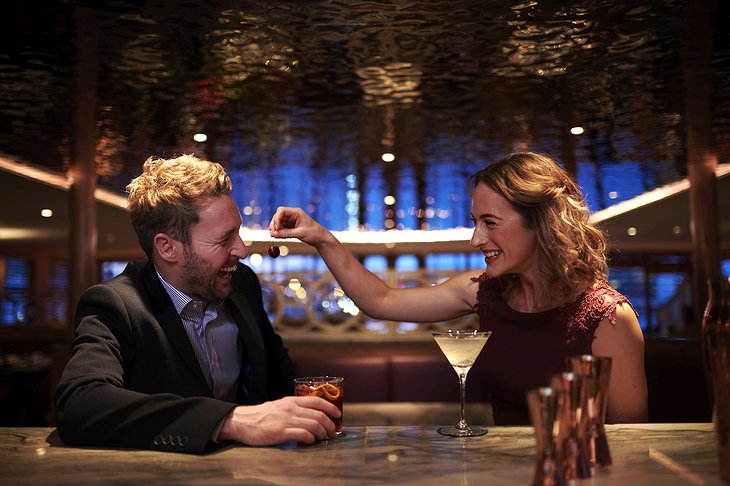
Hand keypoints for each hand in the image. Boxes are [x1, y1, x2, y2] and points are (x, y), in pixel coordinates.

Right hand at [217, 396, 340, 445]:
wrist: (242, 421)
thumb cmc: (261, 416)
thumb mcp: (279, 406)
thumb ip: (293, 408)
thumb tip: (310, 416)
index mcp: (291, 401)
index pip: (316, 401)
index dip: (330, 407)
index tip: (338, 414)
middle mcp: (291, 408)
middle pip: (318, 414)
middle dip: (329, 424)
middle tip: (332, 431)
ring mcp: (286, 420)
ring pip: (313, 424)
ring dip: (322, 432)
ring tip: (324, 438)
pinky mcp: (281, 432)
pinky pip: (303, 435)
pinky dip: (311, 439)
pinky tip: (311, 441)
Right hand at [269, 207, 332, 246]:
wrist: (320, 238)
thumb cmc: (313, 233)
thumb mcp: (299, 233)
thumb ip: (286, 233)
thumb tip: (274, 234)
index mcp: (296, 212)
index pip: (281, 211)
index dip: (276, 218)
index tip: (275, 228)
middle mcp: (292, 215)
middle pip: (278, 216)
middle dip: (274, 225)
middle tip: (273, 234)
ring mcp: (291, 220)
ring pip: (278, 223)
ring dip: (276, 230)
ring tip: (277, 237)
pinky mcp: (290, 226)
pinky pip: (281, 228)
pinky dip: (279, 232)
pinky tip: (282, 237)